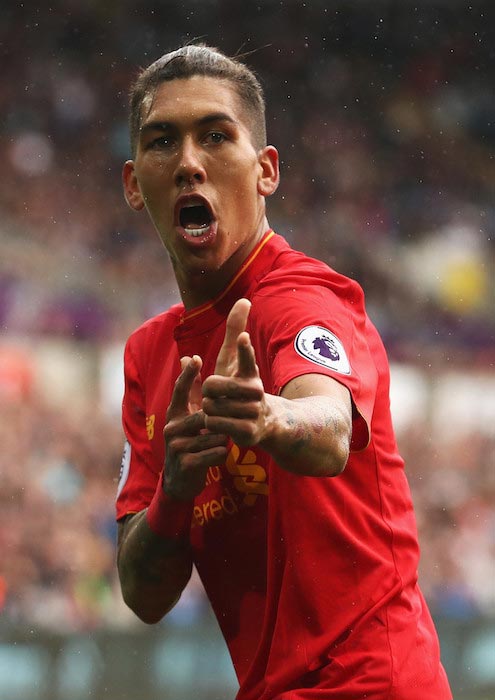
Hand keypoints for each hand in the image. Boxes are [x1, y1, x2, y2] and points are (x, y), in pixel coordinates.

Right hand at [163, 355, 227, 499]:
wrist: (181, 481)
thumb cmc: (189, 443)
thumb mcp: (187, 416)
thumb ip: (190, 390)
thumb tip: (187, 356)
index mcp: (174, 414)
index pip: (180, 389)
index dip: (188, 373)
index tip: (196, 357)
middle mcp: (171, 427)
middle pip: (207, 416)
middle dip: (220, 424)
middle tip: (222, 431)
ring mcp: (176, 446)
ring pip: (215, 436)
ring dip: (222, 441)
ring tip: (217, 445)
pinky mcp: (186, 463)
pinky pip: (216, 452)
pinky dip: (222, 454)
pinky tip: (218, 456)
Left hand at [202, 300, 270, 446]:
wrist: (263, 424)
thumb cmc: (241, 387)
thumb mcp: (236, 360)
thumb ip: (235, 332)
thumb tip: (243, 299)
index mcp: (251, 374)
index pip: (247, 358)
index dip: (243, 349)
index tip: (242, 338)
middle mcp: (255, 392)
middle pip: (211, 386)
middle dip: (208, 391)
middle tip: (218, 395)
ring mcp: (253, 413)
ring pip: (211, 406)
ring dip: (210, 409)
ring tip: (223, 410)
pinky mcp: (249, 432)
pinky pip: (214, 424)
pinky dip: (213, 424)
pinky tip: (222, 424)